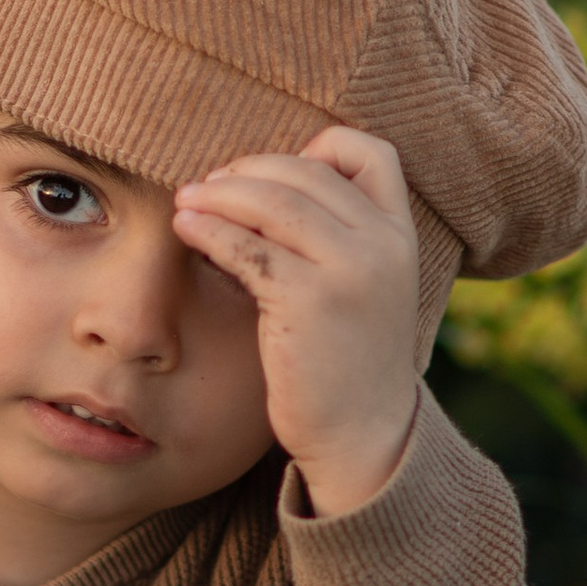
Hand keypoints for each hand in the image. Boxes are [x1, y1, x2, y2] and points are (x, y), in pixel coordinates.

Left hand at [172, 124, 419, 513]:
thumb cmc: (346, 362)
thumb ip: (336, 240)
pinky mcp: (308, 302)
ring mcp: (349, 271)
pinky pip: (247, 248)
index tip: (272, 175)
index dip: (316, 149)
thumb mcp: (362, 289)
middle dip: (246, 171)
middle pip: (305, 170)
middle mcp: (383, 244)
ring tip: (185, 201)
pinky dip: (210, 230)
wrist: (363, 436)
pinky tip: (186, 230)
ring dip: (219, 194)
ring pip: (272, 201)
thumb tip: (261, 189)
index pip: (368, 152)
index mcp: (400, 235)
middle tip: (207, 185)